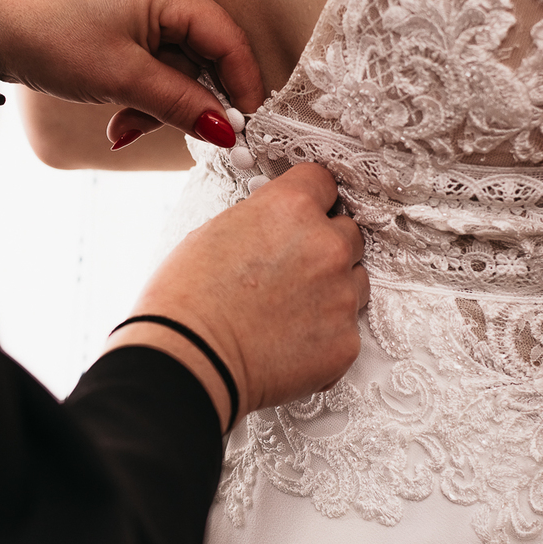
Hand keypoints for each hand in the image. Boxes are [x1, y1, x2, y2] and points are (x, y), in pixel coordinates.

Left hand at [0, 0, 262, 148]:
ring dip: (157, 99)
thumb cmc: (51, 41)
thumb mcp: (122, 80)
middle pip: (204, 53)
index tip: (243, 131)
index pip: (228, 40)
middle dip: (181, 100)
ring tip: (121, 123)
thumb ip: (181, 104)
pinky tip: (119, 106)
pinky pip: (158, 53)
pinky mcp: (131, 7)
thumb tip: (228, 130)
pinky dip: (144, 85)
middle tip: (149, 130)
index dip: (241, 88)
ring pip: (180, 60)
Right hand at [107, 164, 369, 429]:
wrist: (189, 360)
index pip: (324, 183)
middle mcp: (327, 245)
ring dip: (332, 289)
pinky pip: (347, 329)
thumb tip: (274, 227)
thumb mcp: (215, 231)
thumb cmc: (187, 299)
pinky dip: (325, 334)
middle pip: (348, 232)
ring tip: (289, 309)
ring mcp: (342, 295)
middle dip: (325, 246)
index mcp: (292, 207)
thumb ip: (260, 220)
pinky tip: (290, 341)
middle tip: (291, 269)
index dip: (311, 200)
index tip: (304, 213)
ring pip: (355, 280)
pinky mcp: (346, 342)